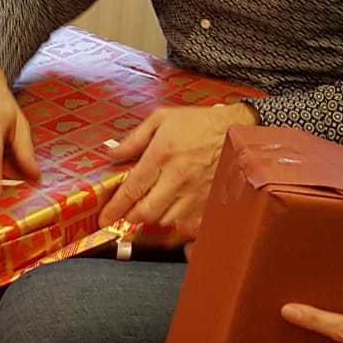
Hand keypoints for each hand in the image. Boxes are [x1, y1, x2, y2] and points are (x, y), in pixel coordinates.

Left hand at [98, 102, 258, 242]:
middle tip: (127, 211)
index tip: (104, 218)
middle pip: (146, 213)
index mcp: (162, 155)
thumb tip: (111, 153)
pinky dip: (176, 219)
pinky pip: (187, 223)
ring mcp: (196, 193)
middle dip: (132, 216)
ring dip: (155, 216)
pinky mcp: (210, 202)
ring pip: (166, 221)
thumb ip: (134, 139)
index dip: (115, 208)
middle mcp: (178, 178)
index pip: (132, 189)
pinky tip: (174, 206)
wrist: (237, 130)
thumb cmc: (200, 123)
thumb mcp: (161, 119)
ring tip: (154, 202)